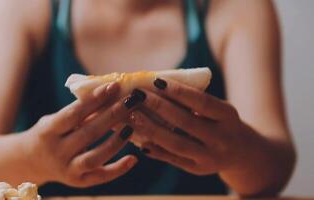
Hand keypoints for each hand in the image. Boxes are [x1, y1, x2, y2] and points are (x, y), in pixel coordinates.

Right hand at [21, 82, 142, 187]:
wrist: (30, 161)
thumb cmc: (49, 133)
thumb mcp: (54, 120)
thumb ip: (76, 112)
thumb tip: (109, 94)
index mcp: (48, 131)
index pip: (73, 113)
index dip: (94, 100)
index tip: (114, 86)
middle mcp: (56, 152)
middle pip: (87, 133)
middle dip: (111, 116)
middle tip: (131, 101)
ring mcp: (67, 169)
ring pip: (94, 158)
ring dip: (115, 143)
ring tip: (131, 127)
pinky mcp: (78, 182)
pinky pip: (100, 177)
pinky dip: (118, 169)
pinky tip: (133, 158)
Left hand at [129, 78, 259, 174]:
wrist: (241, 153)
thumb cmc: (222, 122)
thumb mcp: (219, 109)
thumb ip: (196, 102)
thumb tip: (158, 87)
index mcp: (228, 116)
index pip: (202, 102)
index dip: (179, 92)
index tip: (156, 81)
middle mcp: (222, 138)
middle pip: (185, 122)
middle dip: (159, 107)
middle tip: (138, 95)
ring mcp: (210, 157)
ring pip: (176, 144)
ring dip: (151, 129)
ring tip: (133, 116)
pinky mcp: (198, 169)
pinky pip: (173, 159)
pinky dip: (155, 148)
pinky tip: (138, 138)